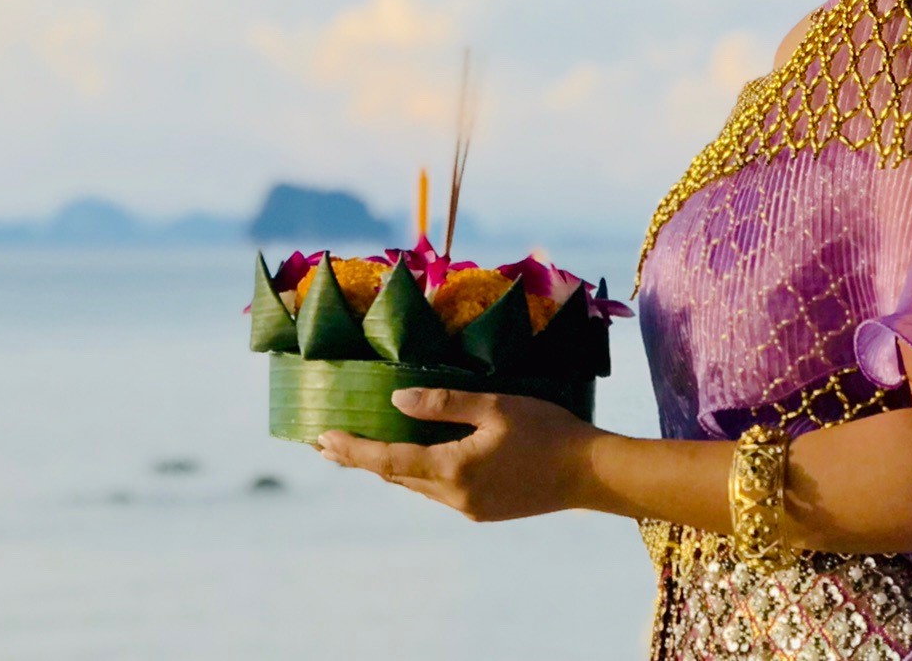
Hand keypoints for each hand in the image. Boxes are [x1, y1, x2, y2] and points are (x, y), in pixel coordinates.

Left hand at [315, 388, 599, 521]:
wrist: (589, 473)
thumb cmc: (546, 430)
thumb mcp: (494, 405)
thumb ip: (444, 402)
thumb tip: (396, 401)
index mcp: (453, 470)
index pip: (389, 462)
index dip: (353, 450)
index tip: (322, 439)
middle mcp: (454, 496)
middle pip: (395, 477)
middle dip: (360, 459)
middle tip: (327, 443)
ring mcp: (469, 507)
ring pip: (416, 485)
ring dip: (387, 467)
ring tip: (360, 451)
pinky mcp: (483, 509)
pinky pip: (437, 490)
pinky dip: (415, 472)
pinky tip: (412, 458)